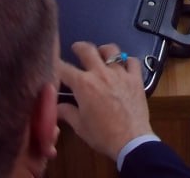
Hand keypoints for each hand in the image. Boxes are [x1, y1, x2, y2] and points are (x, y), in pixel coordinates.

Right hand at [55, 42, 152, 162]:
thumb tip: (55, 107)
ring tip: (102, 54)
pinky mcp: (136, 78)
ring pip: (112, 50)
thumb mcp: (80, 126)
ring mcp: (120, 73)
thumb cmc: (102, 135)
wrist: (131, 141)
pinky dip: (127, 61)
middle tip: (76, 48)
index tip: (54, 63)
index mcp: (83, 84)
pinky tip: (124, 66)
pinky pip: (132, 61)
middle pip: (88, 50)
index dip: (57, 65)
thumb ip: (66, 112)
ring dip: (104, 50)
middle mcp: (100, 73)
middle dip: (79, 47)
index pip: (64, 68)